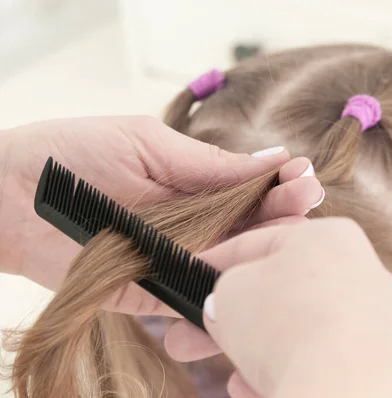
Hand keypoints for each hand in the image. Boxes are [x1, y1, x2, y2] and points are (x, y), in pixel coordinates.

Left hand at [0, 116, 322, 315]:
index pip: (253, 188)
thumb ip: (208, 163)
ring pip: (235, 265)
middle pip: (253, 227)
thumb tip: (272, 159)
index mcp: (198, 186)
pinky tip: (253, 283)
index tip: (304, 176)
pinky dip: (227, 295)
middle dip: (284, 214)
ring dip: (264, 254)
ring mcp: (178, 260)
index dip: (282, 183)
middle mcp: (196, 225)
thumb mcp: (148, 143)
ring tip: (290, 239)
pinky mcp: (154, 294)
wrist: (7, 196)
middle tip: (307, 200)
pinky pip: (198, 299)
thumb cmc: (74, 155)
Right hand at [164, 218, 391, 397]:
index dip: (215, 263)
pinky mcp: (379, 361)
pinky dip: (289, 373)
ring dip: (258, 352)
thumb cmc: (285, 323)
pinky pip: (321, 363)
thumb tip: (226, 310)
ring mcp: (374, 317)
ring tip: (231, 375)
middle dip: (229, 321)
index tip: (189, 283)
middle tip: (189, 341)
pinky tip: (257, 389)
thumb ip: (225, 292)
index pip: (259, 243)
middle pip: (279, 293)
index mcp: (327, 236)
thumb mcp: (230, 293)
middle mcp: (359, 271)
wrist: (346, 386)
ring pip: (299, 332)